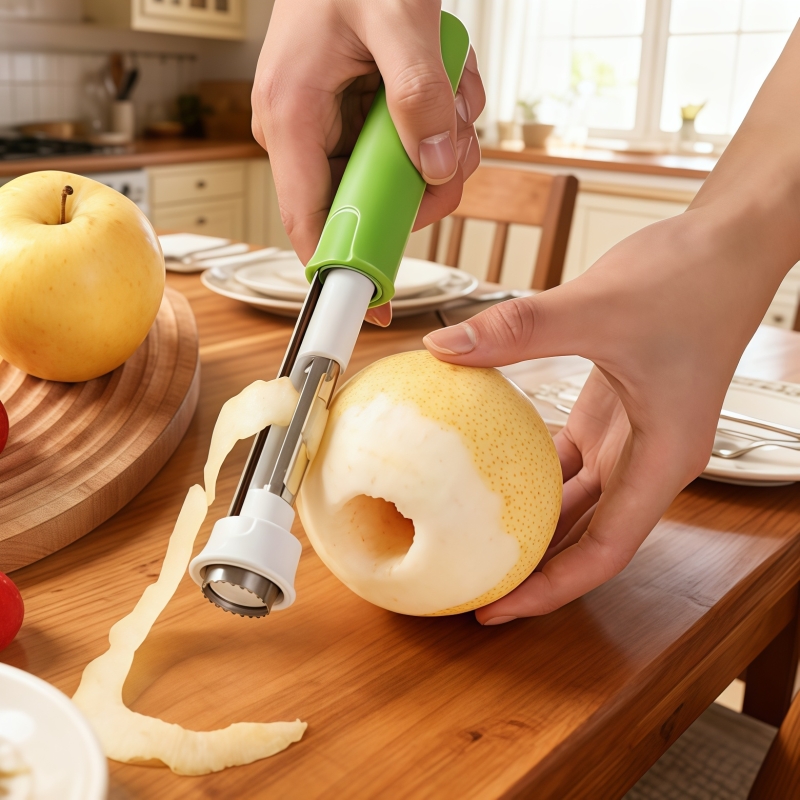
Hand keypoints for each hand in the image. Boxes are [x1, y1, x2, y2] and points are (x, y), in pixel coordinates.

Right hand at [252, 0, 485, 328]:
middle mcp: (306, 131)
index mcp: (292, 117)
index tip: (375, 310)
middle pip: (371, 205)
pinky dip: (441, 121)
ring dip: (443, 143)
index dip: (343, 271)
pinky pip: (408, 145)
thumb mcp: (397, 19)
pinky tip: (445, 80)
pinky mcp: (358, 116)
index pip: (308, 221)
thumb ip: (419, 97)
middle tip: (454, 140)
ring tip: (449, 87)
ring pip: (399, 177)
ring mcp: (333, 126)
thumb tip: (436, 170)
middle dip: (426, 183)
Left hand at [423, 206, 793, 621]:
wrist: (728, 243)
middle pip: (586, 538)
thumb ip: (520, 330)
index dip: (550, 589)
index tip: (496, 608)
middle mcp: (649, 460)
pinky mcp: (612, 413)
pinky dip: (530, 471)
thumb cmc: (694, 280)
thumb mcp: (599, 308)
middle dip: (534, 569)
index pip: (603, 551)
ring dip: (531, 524)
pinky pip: (566, 460)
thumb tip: (447, 349)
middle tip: (470, 583)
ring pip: (575, 503)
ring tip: (475, 541)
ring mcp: (630, 438)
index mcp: (663, 459)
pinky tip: (491, 472)